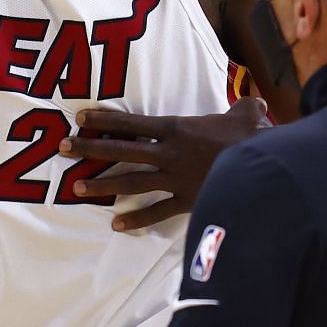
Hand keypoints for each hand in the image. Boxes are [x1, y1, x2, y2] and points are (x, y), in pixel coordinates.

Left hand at [58, 98, 271, 230]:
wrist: (263, 169)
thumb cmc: (252, 138)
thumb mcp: (246, 116)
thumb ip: (245, 108)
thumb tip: (258, 102)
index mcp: (175, 128)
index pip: (131, 122)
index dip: (104, 119)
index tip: (80, 118)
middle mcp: (167, 153)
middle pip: (120, 150)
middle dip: (89, 148)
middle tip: (63, 147)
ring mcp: (174, 179)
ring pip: (130, 182)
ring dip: (101, 186)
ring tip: (75, 189)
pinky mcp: (185, 201)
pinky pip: (156, 212)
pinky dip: (137, 220)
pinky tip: (116, 225)